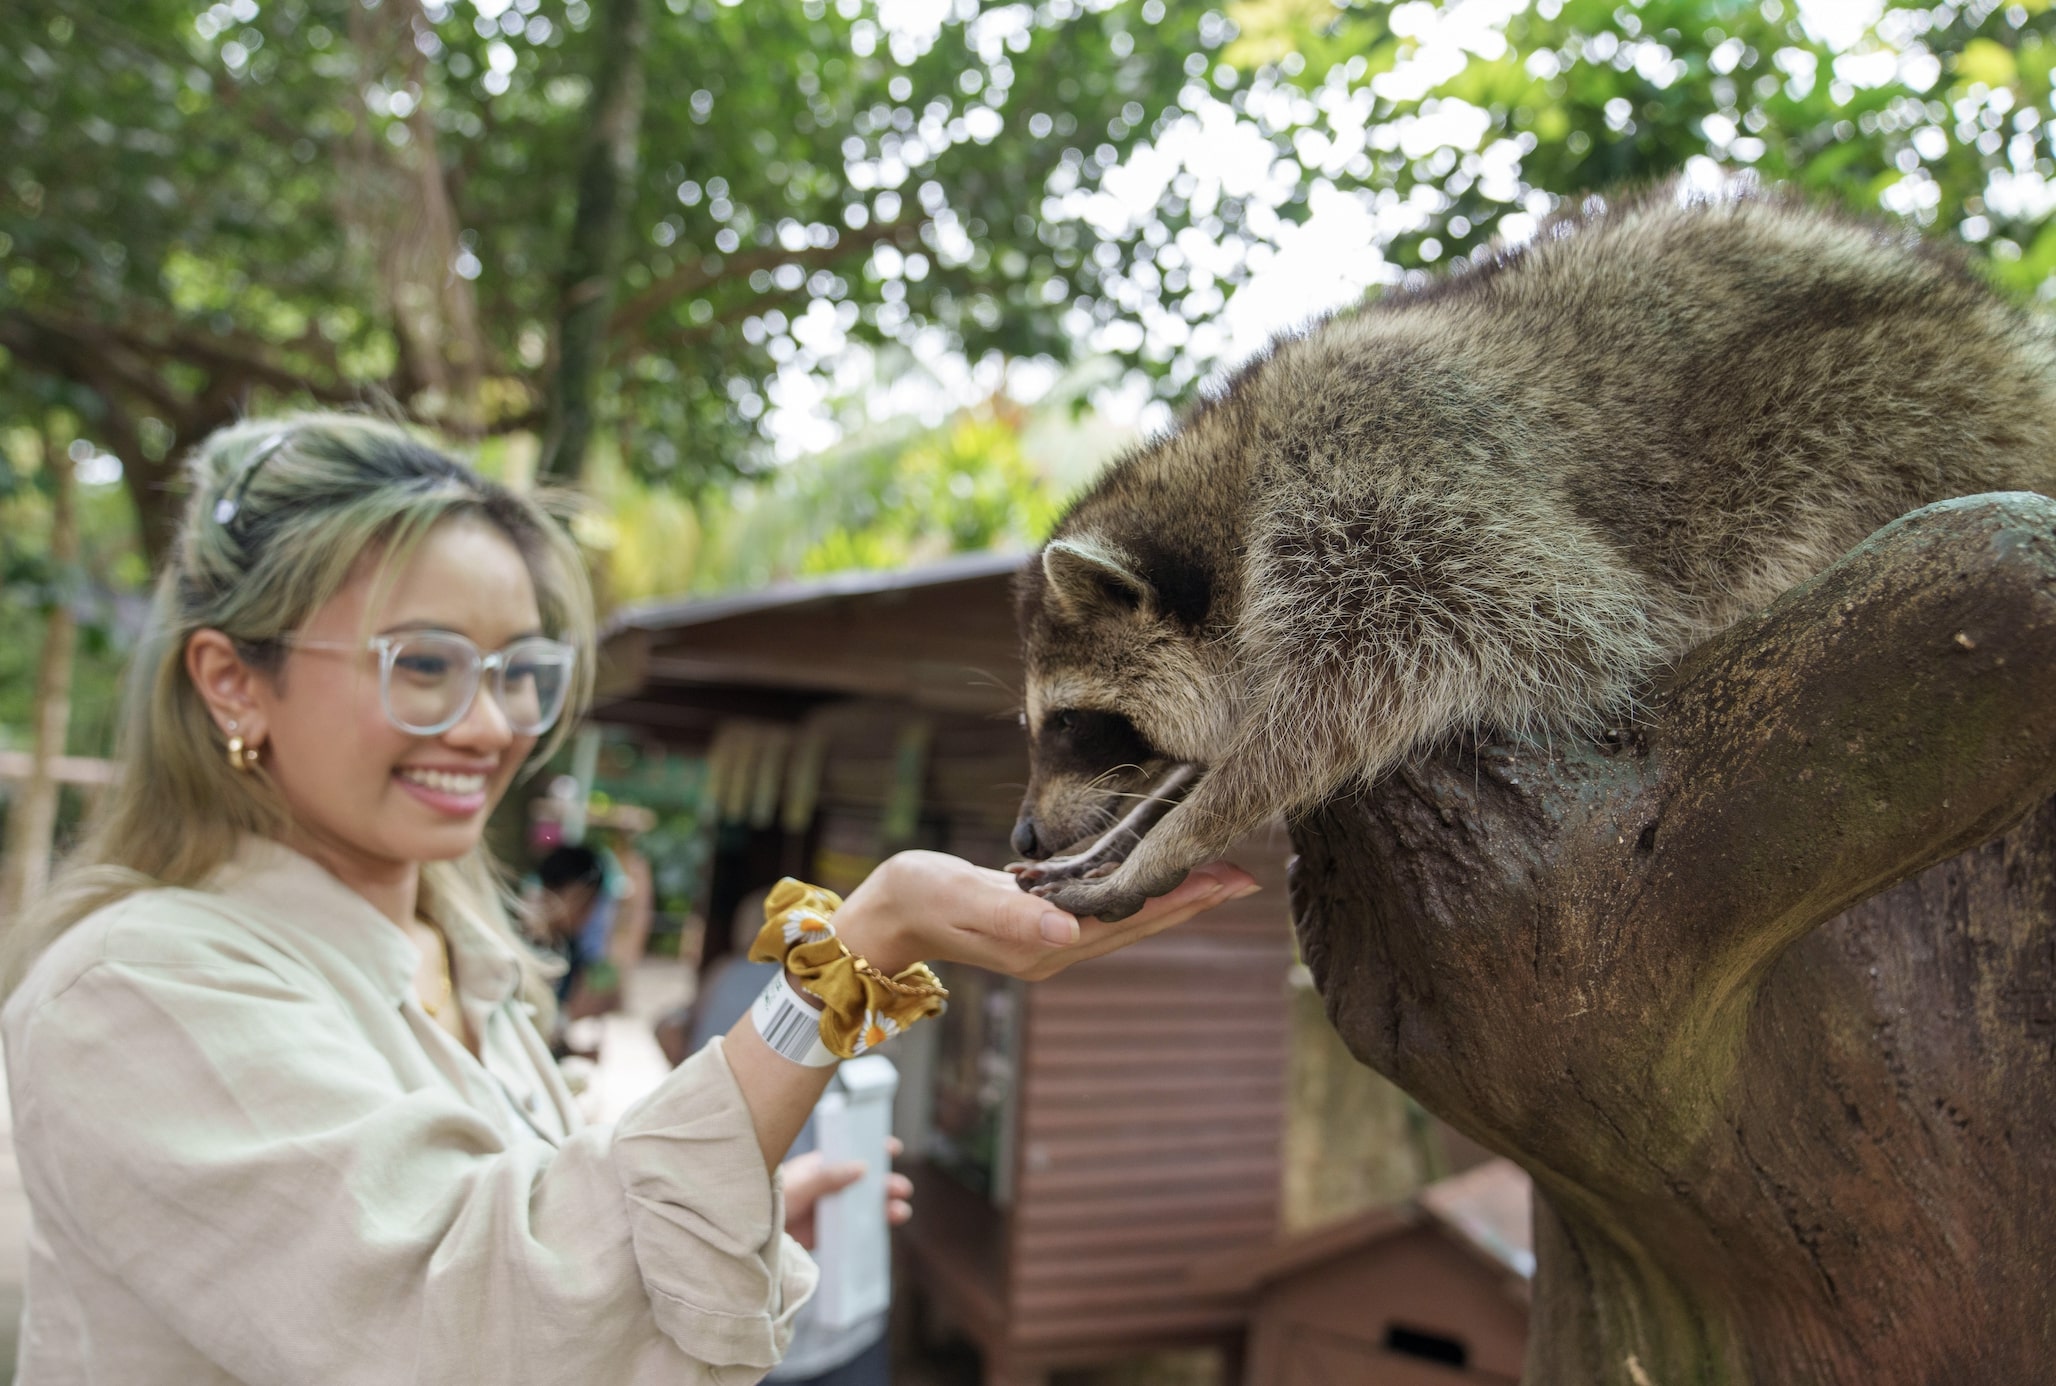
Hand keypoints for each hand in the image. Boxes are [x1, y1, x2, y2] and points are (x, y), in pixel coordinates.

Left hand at [781, 1137, 913, 1249]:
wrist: (755, 1235)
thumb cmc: (772, 1199)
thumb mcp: (800, 1184)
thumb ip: (829, 1177)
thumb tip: (863, 1167)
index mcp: (824, 1166)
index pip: (853, 1153)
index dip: (874, 1149)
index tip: (893, 1148)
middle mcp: (833, 1187)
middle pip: (868, 1183)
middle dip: (887, 1184)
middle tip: (900, 1189)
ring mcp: (833, 1210)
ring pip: (867, 1207)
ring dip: (886, 1207)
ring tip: (899, 1212)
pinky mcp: (831, 1233)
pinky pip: (857, 1231)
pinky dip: (873, 1230)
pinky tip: (884, 1231)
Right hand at [832, 850, 1258, 981]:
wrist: (881, 920)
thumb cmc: (915, 898)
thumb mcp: (958, 896)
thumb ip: (1010, 911)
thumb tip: (1068, 927)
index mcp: (1044, 945)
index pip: (1128, 918)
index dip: (1179, 898)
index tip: (1225, 878)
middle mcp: (1056, 949)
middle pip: (1140, 923)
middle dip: (1193, 900)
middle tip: (1245, 875)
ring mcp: (1050, 942)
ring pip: (1128, 919)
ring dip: (1173, 899)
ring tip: (1216, 877)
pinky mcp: (1041, 927)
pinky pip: (1107, 912)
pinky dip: (1140, 894)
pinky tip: (1155, 878)